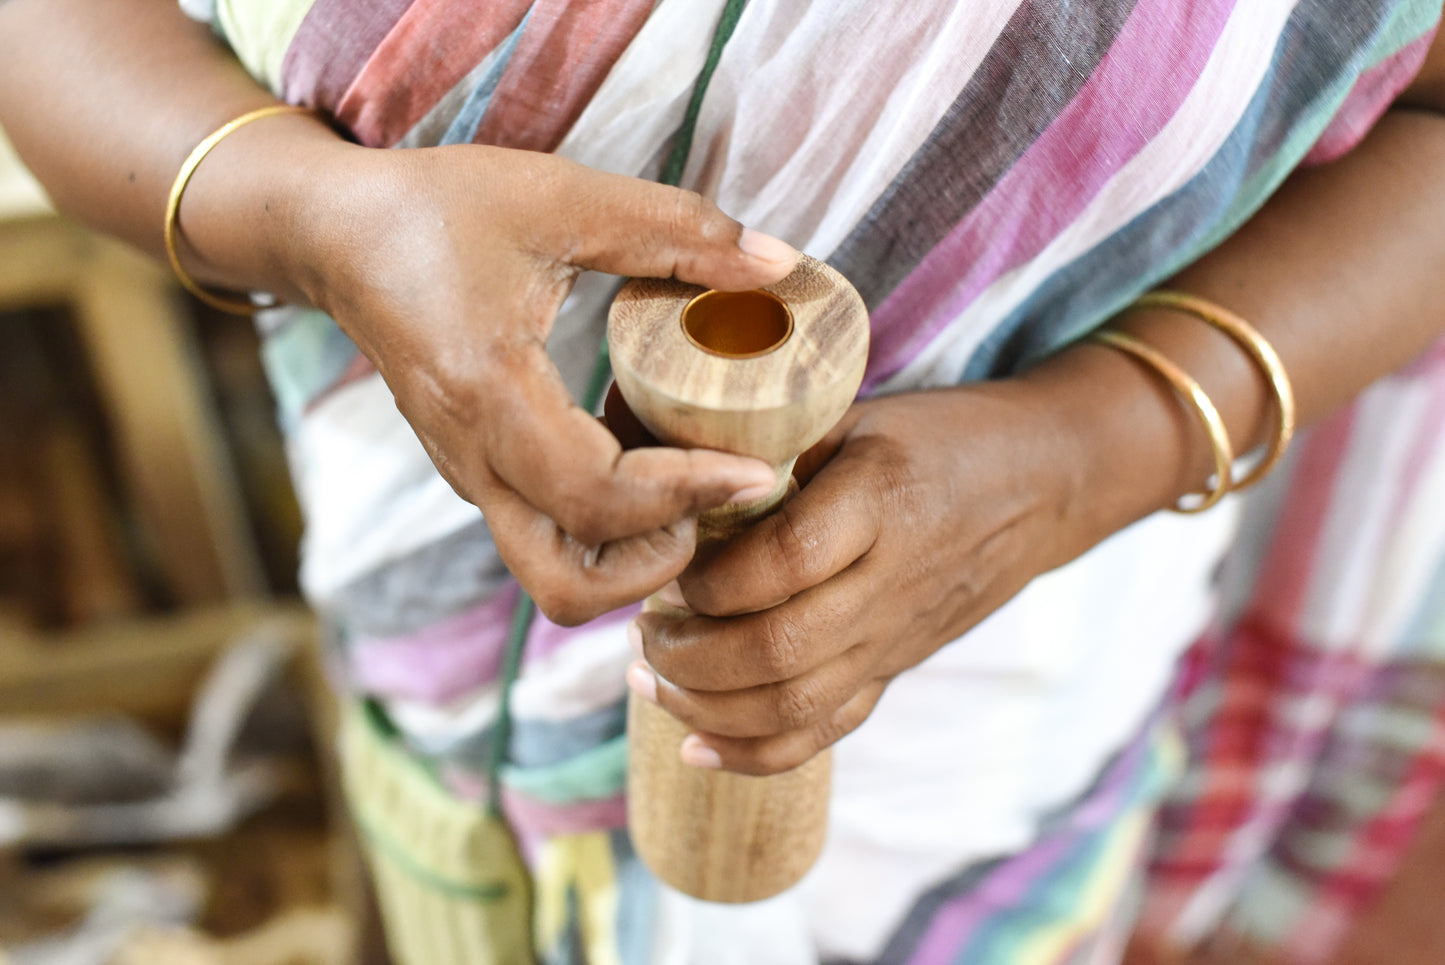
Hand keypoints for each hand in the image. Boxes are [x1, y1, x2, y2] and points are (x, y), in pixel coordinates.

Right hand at [287, 145, 798, 624]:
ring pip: (557, 579)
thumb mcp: (561, 198)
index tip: (757, 467)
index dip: (687, 493)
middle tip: (719, 487)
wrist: (339, 237)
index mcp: (488, 394)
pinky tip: (649, 451)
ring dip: (635, 556)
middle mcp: (473, 461)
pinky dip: (613, 528)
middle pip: (569, 585)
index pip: (597, 495)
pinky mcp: (480, 478)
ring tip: (690, 478)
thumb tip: (781, 266)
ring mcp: (471, 480)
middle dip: (660, 558)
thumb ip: (677, 229)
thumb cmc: (439, 210)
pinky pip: (552, 539)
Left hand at [626, 374, 1127, 775]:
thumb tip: (673, 482)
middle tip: (641, 629)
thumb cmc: (941, 437)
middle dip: (689, 653)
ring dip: (705, 706)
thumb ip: (777, 450)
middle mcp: (890, 582)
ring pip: (794, 706)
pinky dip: (754, 754)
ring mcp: (895, 638)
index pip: (784, 562)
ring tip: (650, 677)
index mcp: (880, 503)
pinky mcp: (895, 668)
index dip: (711, 578)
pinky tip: (695, 747)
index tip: (670, 566)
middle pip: (780, 650)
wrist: (1045, 484)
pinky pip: (827, 732)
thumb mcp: (860, 417)